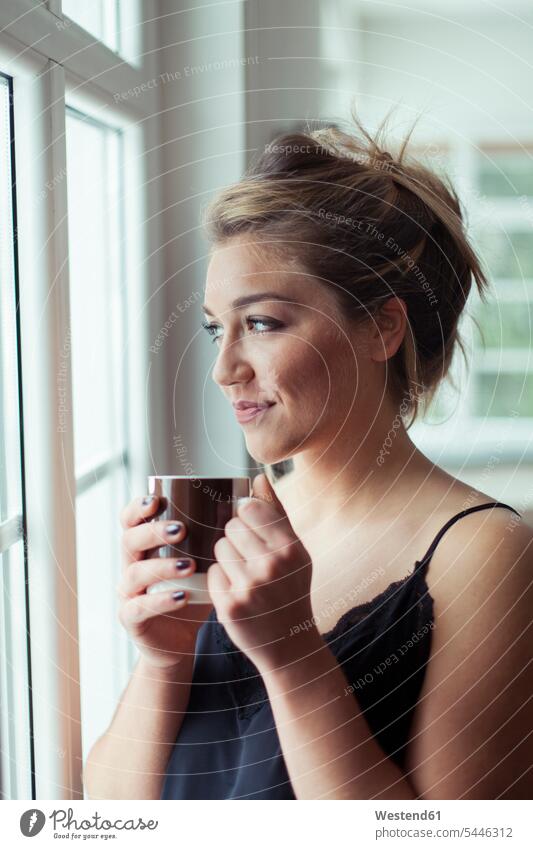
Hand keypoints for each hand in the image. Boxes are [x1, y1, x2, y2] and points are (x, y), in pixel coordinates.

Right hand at [117, 495, 212, 670]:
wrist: (182, 639)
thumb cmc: (196, 591)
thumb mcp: (207, 560)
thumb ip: (219, 532)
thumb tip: (248, 495)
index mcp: (146, 545)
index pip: (131, 519)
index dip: (137, 507)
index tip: (156, 499)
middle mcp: (132, 564)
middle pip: (129, 540)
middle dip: (152, 531)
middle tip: (180, 529)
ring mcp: (129, 592)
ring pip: (134, 573)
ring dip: (161, 566)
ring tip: (189, 565)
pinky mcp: (131, 619)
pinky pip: (139, 607)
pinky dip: (160, 600)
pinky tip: (182, 596)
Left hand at [207, 473, 314, 672]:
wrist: (289, 644)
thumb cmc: (289, 590)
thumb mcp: (293, 552)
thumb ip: (276, 513)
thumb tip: (258, 477)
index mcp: (291, 548)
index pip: (251, 508)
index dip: (246, 517)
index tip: (251, 530)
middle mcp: (272, 565)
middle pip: (231, 527)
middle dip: (235, 539)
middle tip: (248, 558)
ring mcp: (250, 587)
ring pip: (218, 548)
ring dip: (225, 559)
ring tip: (242, 575)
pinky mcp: (230, 606)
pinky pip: (211, 573)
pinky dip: (218, 581)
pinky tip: (235, 592)